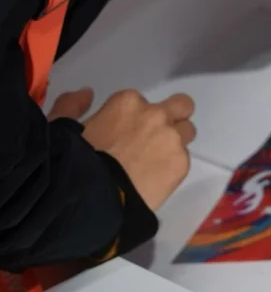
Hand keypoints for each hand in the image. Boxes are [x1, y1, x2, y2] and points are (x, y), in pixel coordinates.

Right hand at [49, 86, 196, 212]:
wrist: (92, 198)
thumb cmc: (73, 161)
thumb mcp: (61, 128)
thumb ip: (73, 105)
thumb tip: (86, 93)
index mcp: (128, 102)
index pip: (142, 102)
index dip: (135, 119)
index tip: (125, 134)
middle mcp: (156, 114)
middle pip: (182, 106)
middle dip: (173, 118)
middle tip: (157, 138)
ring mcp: (172, 138)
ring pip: (187, 133)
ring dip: (175, 142)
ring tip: (156, 163)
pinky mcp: (181, 163)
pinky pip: (184, 160)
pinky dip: (172, 167)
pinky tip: (155, 181)